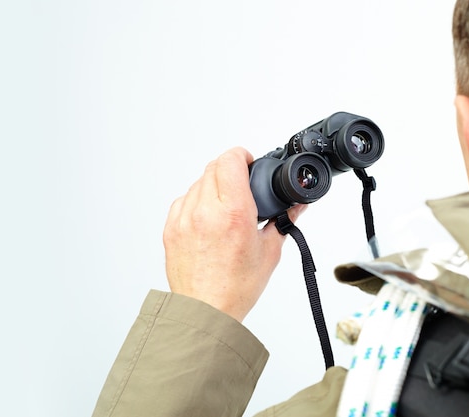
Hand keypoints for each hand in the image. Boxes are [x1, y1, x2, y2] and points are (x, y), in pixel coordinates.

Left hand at [163, 147, 305, 321]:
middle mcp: (205, 211)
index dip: (242, 156)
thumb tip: (297, 207)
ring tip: (226, 206)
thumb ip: (284, 221)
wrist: (206, 310)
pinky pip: (184, 201)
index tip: (249, 163)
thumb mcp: (269, 251)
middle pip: (214, 167)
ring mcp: (184, 218)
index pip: (230, 161)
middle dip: (230, 169)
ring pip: (198, 183)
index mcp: (233, 212)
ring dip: (213, 186)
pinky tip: (209, 219)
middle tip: (242, 184)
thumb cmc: (236, 287)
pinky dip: (197, 202)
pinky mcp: (171, 228)